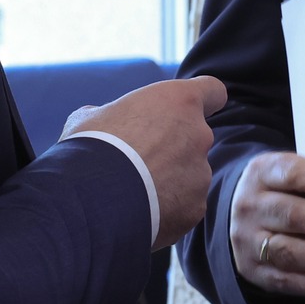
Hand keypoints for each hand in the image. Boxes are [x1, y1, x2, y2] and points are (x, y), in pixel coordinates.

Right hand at [78, 77, 226, 248]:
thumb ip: (111, 114)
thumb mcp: (92, 118)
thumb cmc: (91, 147)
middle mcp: (199, 134)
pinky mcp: (195, 208)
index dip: (204, 100)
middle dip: (173, 148)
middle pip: (195, 138)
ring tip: (134, 192)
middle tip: (139, 162)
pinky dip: (167, 209)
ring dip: (170, 181)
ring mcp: (201, 173)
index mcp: (179, 101)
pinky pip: (184, 206)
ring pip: (190, 175)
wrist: (93, 198)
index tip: (189, 111)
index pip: (213, 91)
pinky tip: (140, 212)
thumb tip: (99, 119)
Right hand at [230, 152, 304, 297]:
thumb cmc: (284, 192)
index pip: (294, 174)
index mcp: (262, 172)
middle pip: (294, 216)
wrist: (240, 217)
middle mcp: (251, 206)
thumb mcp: (293, 175)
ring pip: (291, 252)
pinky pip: (288, 281)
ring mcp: (248, 241)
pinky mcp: (254, 272)